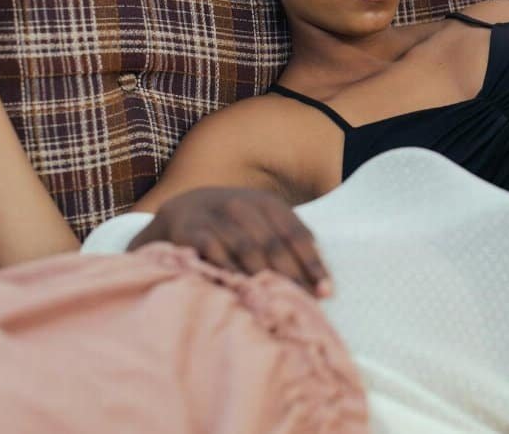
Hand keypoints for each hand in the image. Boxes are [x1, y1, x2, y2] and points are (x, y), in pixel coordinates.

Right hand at [129, 187, 332, 296]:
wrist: (183, 211)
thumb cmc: (234, 225)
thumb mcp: (262, 223)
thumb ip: (288, 245)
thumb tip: (322, 284)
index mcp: (268, 203)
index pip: (297, 234)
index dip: (313, 264)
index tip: (325, 292)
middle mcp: (243, 205)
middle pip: (274, 244)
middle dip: (291, 276)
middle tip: (302, 305)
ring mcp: (216, 215)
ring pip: (247, 248)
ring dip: (263, 277)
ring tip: (276, 303)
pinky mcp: (191, 230)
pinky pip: (215, 253)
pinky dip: (230, 273)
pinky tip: (242, 291)